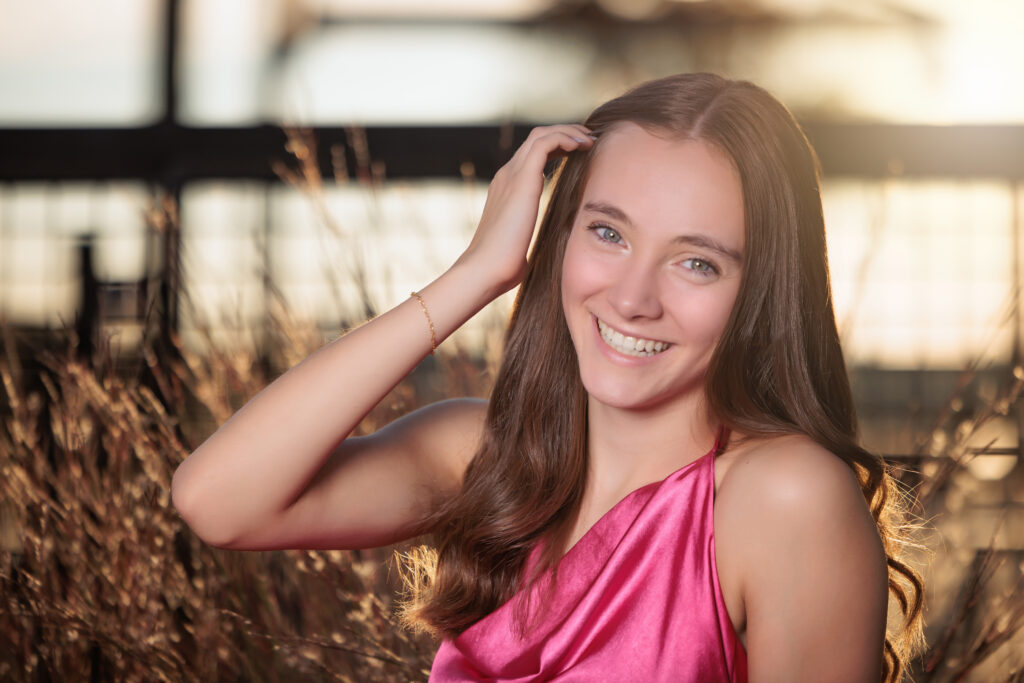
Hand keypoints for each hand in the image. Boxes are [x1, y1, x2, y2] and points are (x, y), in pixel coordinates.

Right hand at [456, 124, 594, 293]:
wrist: (485, 269)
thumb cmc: (502, 265)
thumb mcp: (520, 242)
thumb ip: (528, 233)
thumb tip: (542, 245)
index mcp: (506, 188)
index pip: (531, 155)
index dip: (556, 147)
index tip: (579, 153)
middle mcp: (506, 175)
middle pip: (537, 138)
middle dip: (565, 134)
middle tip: (589, 140)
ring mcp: (511, 174)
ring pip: (541, 135)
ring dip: (568, 132)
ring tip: (590, 139)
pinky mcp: (521, 178)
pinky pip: (545, 143)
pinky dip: (565, 138)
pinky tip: (582, 146)